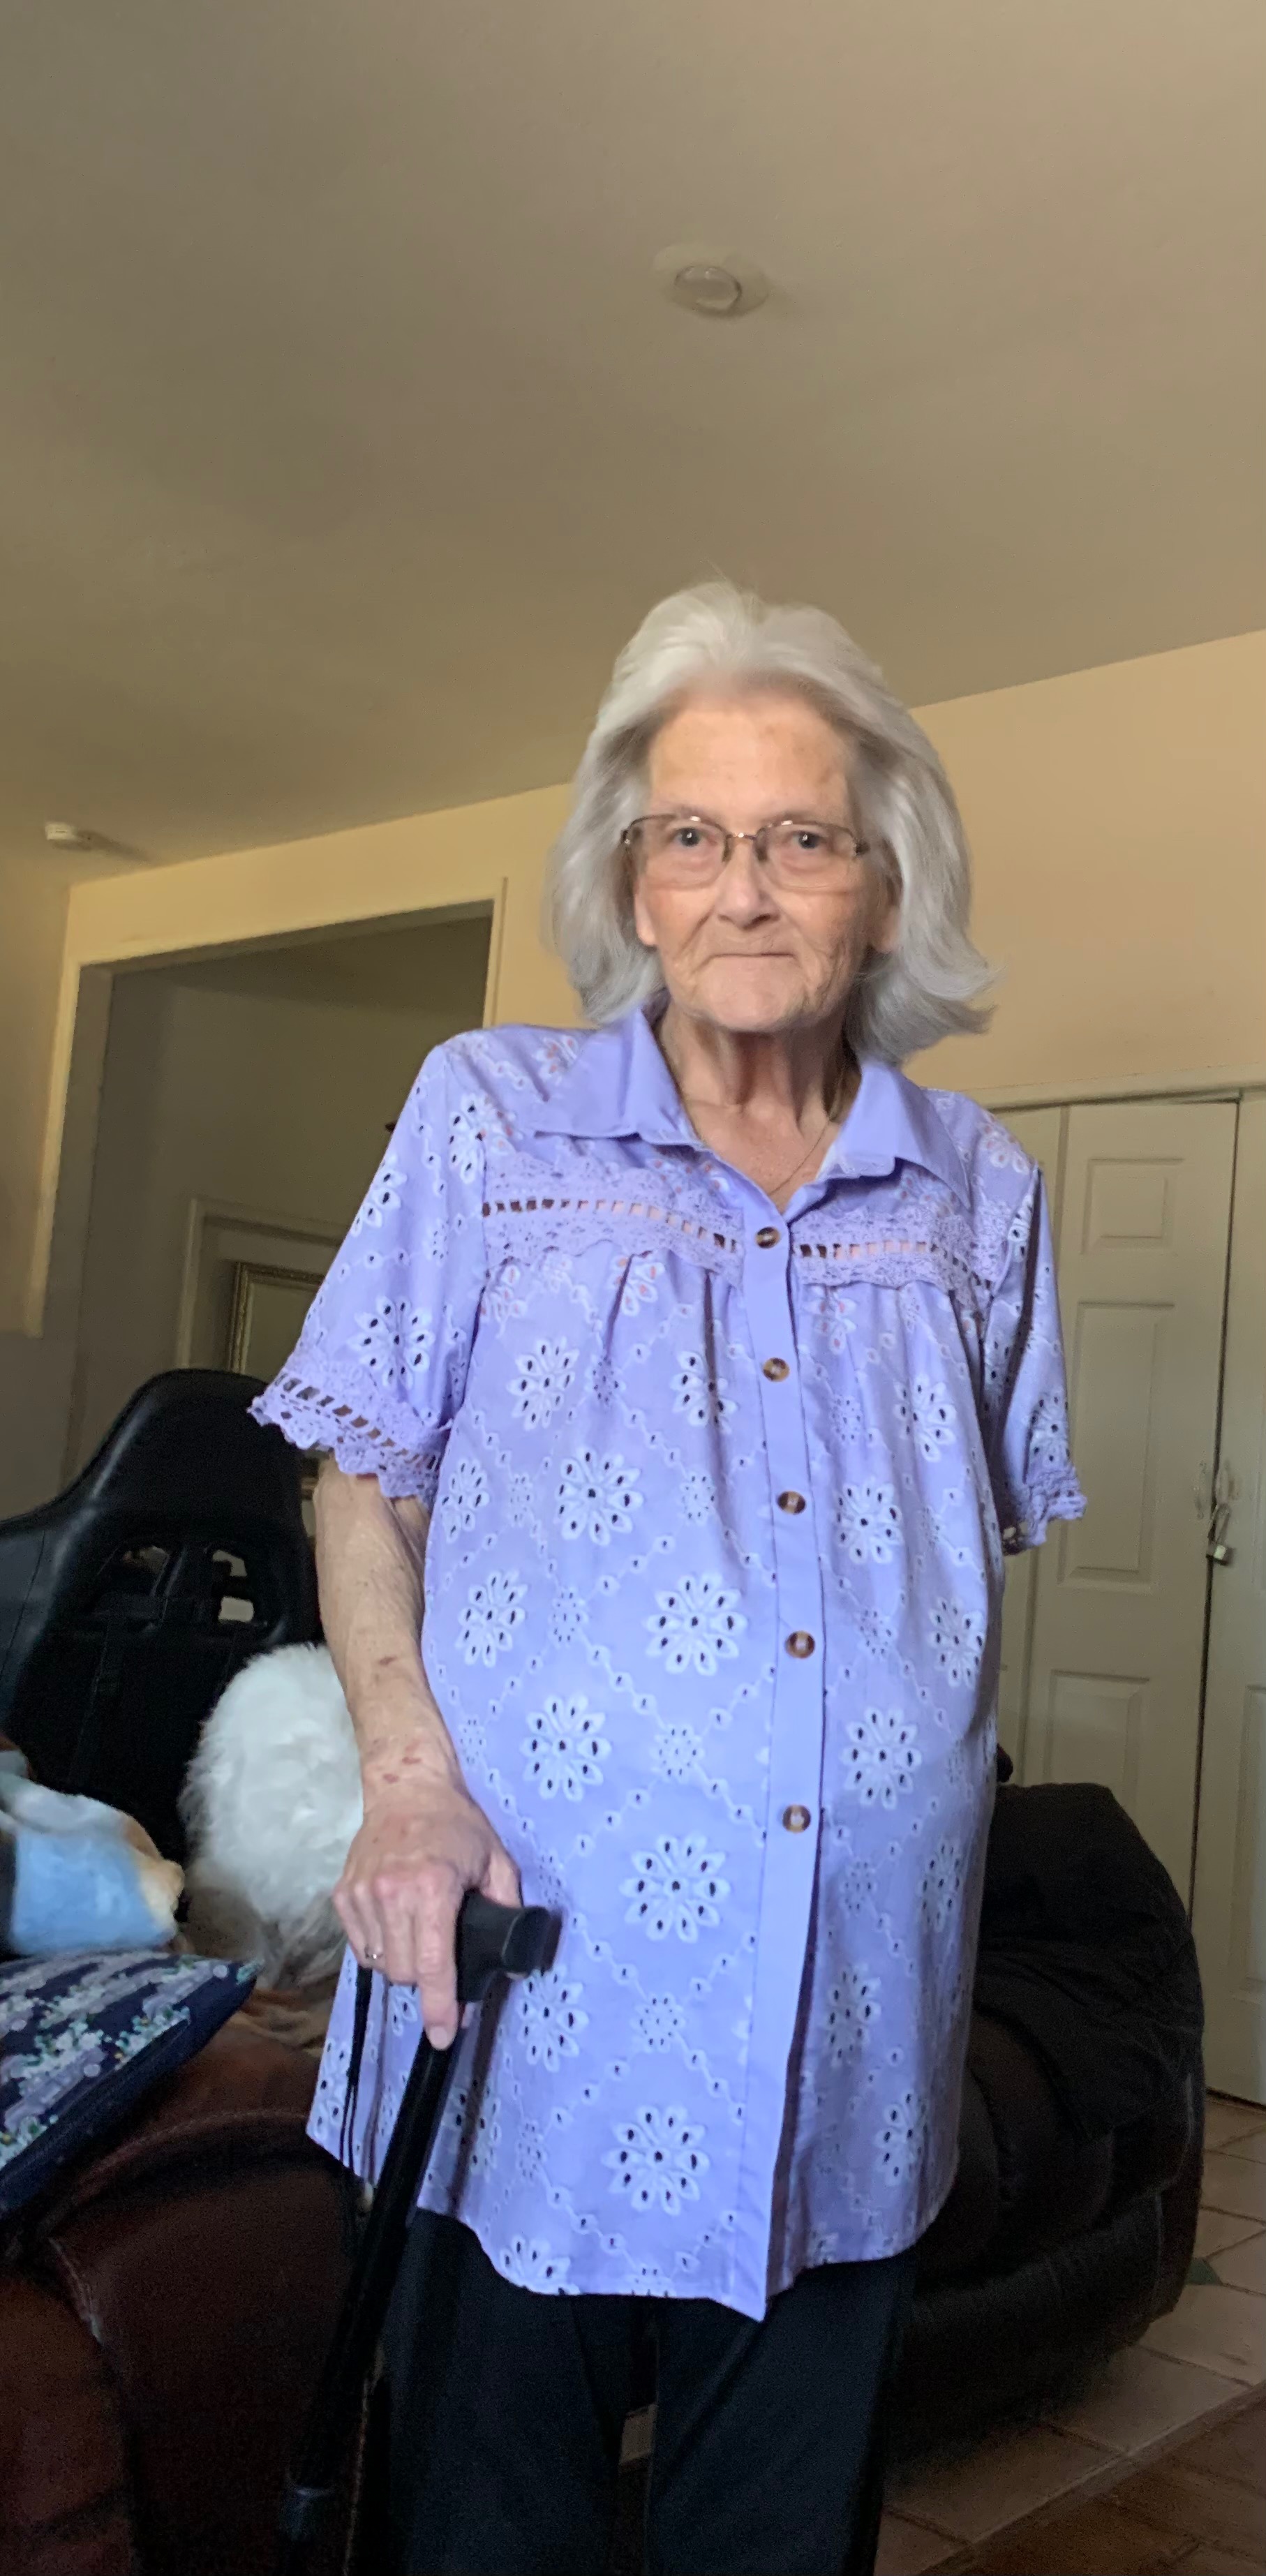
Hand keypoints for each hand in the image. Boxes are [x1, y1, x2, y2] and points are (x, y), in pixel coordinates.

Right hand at [334, 1776, 520, 2045]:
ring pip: (380, 1965)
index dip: (441, 2006)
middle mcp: (391, 1893)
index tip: (443, 2035)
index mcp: (432, 1887)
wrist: (406, 1787)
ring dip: (402, 1964)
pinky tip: (397, 1926)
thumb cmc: (456, 1824)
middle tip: (443, 1960)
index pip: (433, 1964)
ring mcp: (362, 1895)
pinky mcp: (342, 1895)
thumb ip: (506, 1910)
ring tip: (419, 1936)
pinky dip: (379, 1949)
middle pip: (404, 1973)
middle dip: (426, 1981)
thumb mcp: (496, 1860)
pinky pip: (360, 1948)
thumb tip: (510, 1965)